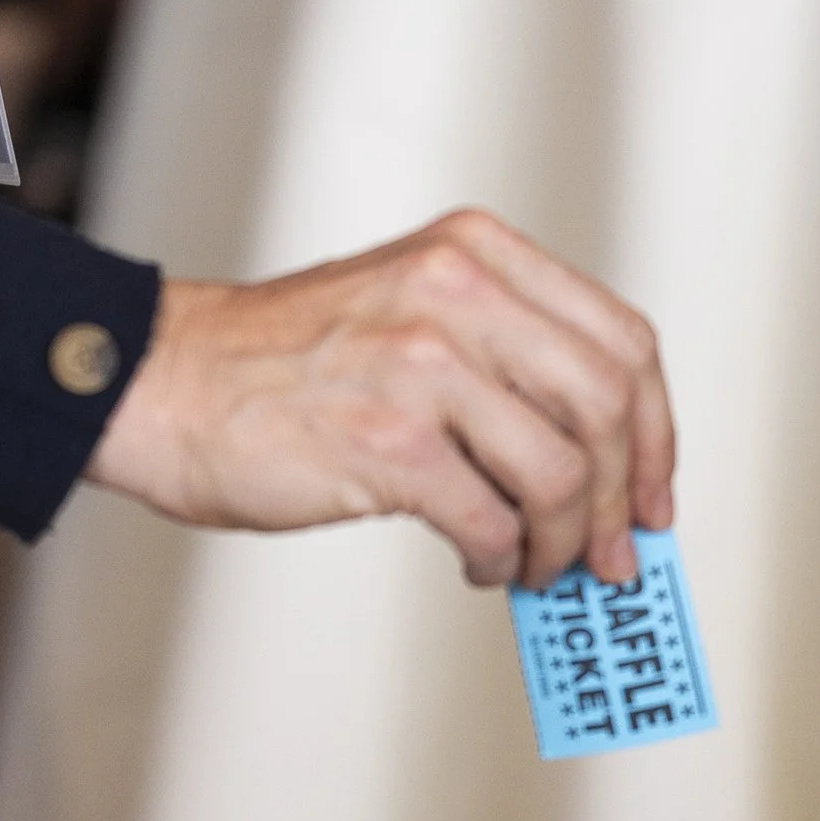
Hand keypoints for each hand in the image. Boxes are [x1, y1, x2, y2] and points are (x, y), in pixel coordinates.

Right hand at [85, 208, 675, 591]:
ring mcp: (423, 364)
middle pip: (610, 405)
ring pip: (563, 472)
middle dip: (626, 497)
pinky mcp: (388, 441)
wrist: (163, 384)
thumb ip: (501, 357)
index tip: (654, 491)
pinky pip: (493, 521)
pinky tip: (481, 564)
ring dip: (565, 543)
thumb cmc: (282, 364)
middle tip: (614, 552)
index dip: (656, 430)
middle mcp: (457, 291)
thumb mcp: (408, 306)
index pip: (621, 340)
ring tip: (537, 567)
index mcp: (475, 253)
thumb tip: (598, 463)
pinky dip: (502, 561)